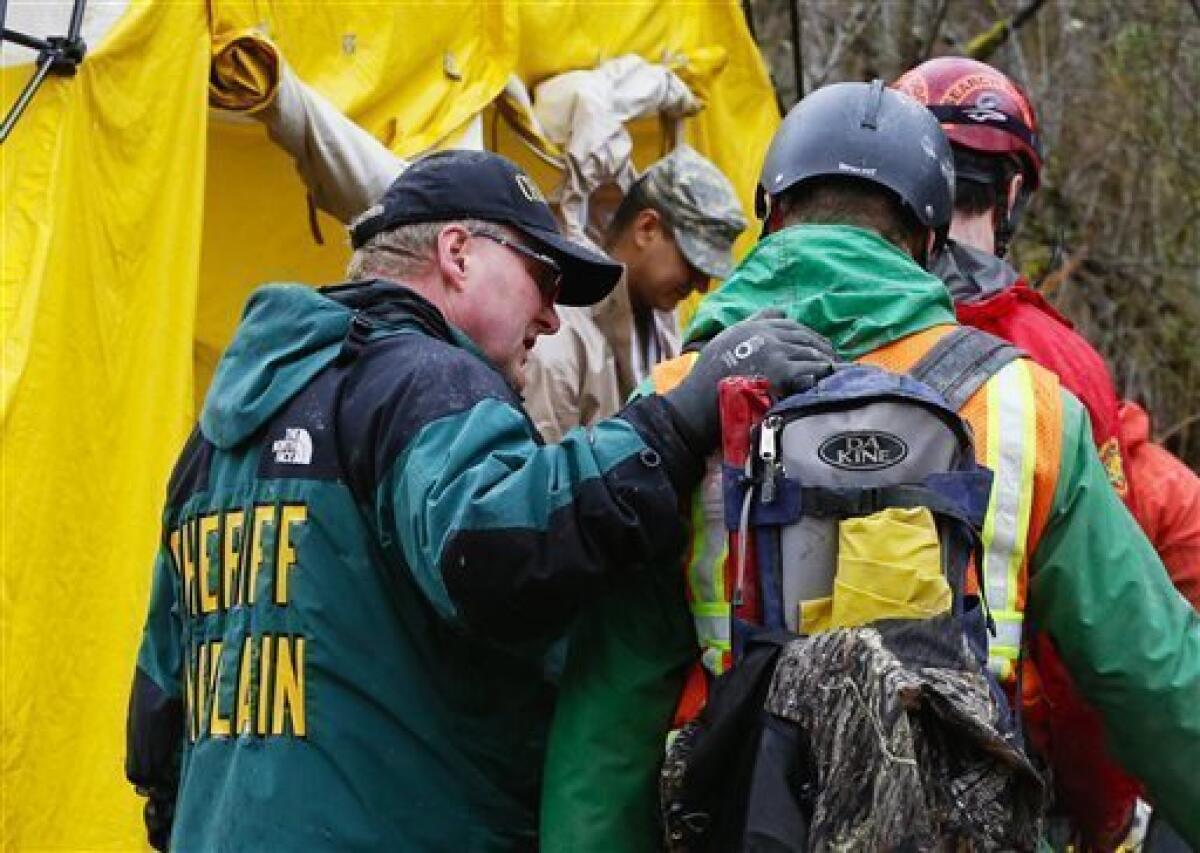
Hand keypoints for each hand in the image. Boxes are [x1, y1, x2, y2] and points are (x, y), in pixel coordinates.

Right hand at [665, 311, 836, 451]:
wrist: (701, 403)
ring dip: (825, 360)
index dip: (804, 333)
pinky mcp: (783, 371)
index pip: (787, 322)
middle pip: (803, 335)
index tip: (814, 344)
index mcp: (750, 327)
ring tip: (835, 370)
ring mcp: (776, 351)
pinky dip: (823, 372)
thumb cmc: (707, 380)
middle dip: (820, 346)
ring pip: (810, 351)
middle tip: (832, 358)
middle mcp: (765, 334)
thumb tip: (777, 313)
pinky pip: (812, 368)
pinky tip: (828, 379)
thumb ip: (748, 327)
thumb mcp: (723, 342)